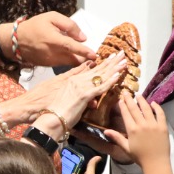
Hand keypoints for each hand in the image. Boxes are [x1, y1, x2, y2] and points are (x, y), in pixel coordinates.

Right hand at [13, 12, 95, 67]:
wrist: (16, 41)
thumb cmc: (35, 26)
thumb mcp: (51, 17)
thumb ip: (69, 25)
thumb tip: (83, 37)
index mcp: (53, 39)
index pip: (72, 47)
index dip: (84, 52)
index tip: (94, 55)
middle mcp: (52, 53)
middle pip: (74, 59)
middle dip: (84, 57)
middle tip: (91, 52)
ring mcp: (50, 61)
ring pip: (69, 63)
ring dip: (78, 59)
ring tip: (81, 52)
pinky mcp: (48, 66)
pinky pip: (63, 64)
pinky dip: (69, 60)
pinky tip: (70, 54)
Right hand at [14, 52, 129, 132]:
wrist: (50, 118)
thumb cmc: (55, 111)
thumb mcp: (66, 98)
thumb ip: (77, 94)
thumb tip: (90, 98)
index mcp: (72, 80)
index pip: (91, 70)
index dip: (102, 64)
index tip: (111, 58)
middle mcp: (77, 81)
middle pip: (98, 70)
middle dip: (111, 62)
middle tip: (121, 54)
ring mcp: (81, 87)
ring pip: (101, 76)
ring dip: (114, 68)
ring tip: (124, 60)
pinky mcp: (84, 95)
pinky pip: (100, 87)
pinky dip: (110, 81)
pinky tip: (118, 75)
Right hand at [102, 95, 172, 173]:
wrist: (156, 163)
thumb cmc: (140, 157)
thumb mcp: (126, 148)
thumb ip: (117, 138)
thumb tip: (105, 131)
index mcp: (132, 129)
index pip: (126, 114)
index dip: (123, 105)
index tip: (121, 99)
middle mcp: (142, 124)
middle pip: (135, 108)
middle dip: (130, 99)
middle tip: (127, 92)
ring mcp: (153, 124)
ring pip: (147, 108)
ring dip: (142, 100)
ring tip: (139, 95)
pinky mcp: (163, 126)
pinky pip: (160, 113)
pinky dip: (157, 107)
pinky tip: (153, 103)